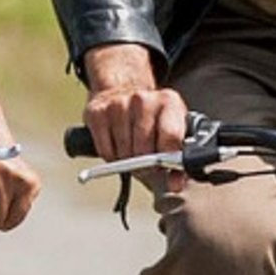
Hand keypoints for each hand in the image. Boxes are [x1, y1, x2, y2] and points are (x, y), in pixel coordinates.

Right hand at [82, 43, 187, 190]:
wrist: (121, 90)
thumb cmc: (152, 118)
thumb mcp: (172, 130)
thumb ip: (178, 160)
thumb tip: (175, 185)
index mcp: (169, 101)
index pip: (170, 137)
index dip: (167, 160)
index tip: (164, 167)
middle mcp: (143, 99)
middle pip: (144, 151)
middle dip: (145, 165)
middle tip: (147, 163)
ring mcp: (118, 104)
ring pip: (124, 154)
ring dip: (128, 162)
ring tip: (133, 152)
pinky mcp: (97, 112)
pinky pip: (106, 152)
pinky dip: (111, 157)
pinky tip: (117, 146)